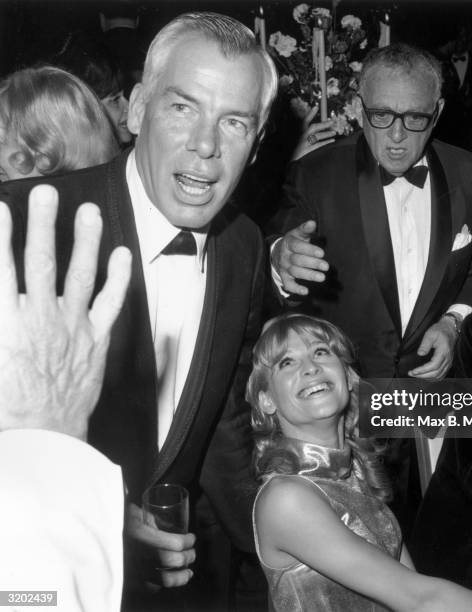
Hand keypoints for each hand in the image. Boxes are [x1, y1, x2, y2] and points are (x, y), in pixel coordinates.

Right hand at [0, 185, 130, 439]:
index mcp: (4, 324)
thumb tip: (2, 294)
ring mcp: (72, 328)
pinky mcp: (95, 340)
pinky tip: (122, 254)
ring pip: (79, 276)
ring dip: (83, 241)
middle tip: (45, 194)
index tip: (0, 208)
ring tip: (89, 211)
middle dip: (42, 225)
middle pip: (40, 263)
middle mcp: (39, 318)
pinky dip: (118, 279)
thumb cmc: (2, 404)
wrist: (39, 438)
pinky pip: (110, 304)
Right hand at [126, 503, 195, 588]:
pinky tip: (170, 578)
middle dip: (187, 557)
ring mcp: (132, 570)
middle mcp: (136, 554)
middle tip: (192, 553)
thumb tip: (177, 528)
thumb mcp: (138, 512)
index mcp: (139, 534)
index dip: (187, 541)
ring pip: (164, 580)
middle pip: (171, 561)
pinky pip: (151, 587)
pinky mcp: (128, 580)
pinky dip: (164, 585)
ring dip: (181, 577)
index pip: (174, 543)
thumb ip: (155, 520)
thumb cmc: (120, 519)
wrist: (97, 536)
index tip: (192, 538)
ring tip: (188, 572)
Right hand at [271, 220, 328, 295]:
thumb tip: (312, 223)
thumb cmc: (293, 242)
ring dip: (308, 275)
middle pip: (298, 260)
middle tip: (326, 266)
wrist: (277, 253)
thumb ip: (305, 229)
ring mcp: (284, 267)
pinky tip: (306, 291)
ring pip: (295, 272)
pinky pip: (288, 284)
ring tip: (322, 277)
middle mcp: (285, 256)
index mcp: (289, 243)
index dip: (309, 250)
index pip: (298, 246)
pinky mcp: (284, 277)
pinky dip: (296, 289)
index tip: (322, 253)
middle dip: (313, 263)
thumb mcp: (298, 234)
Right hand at [291, 105, 335, 161]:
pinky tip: (332, 141)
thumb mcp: (301, 145)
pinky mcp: (307, 151)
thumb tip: (321, 131)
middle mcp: (301, 138)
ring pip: (316, 135)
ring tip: (334, 132)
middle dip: (323, 124)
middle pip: (313, 127)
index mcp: (299, 135)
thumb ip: (309, 138)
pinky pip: (318, 145)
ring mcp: (304, 145)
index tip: (316, 106)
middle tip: (332, 122)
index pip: (304, 121)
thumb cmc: (298, 156)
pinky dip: (326, 142)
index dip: (310, 114)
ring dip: (326, 133)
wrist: (293, 167)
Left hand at [408, 318, 457, 378]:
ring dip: (427, 378)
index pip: (433, 366)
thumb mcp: (430, 334)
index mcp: (443, 352)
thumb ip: (425, 344)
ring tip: (417, 376)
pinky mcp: (448, 363)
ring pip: (439, 376)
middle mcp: (447, 359)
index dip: (422, 370)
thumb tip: (420, 354)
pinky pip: (442, 375)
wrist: (449, 330)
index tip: (413, 371)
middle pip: (436, 373)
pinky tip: (426, 376)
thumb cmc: (440, 331)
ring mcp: (449, 362)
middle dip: (422, 375)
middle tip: (411, 374)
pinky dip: (433, 378)